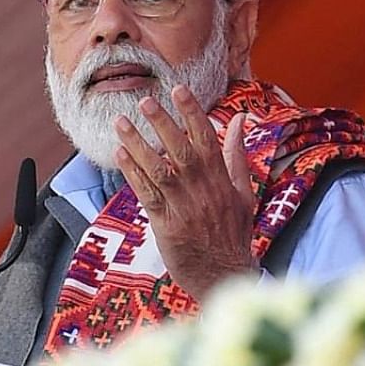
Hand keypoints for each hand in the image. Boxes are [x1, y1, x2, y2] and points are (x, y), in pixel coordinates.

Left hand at [113, 85, 258, 299]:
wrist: (225, 276)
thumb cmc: (234, 233)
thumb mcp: (244, 192)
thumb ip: (237, 155)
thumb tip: (239, 119)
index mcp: (223, 180)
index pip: (208, 139)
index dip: (192, 113)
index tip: (178, 89)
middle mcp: (204, 191)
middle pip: (181, 151)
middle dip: (163, 123)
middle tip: (144, 99)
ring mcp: (185, 208)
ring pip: (160, 170)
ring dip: (139, 144)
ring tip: (121, 122)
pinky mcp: (167, 226)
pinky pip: (147, 194)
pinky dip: (133, 173)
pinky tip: (120, 154)